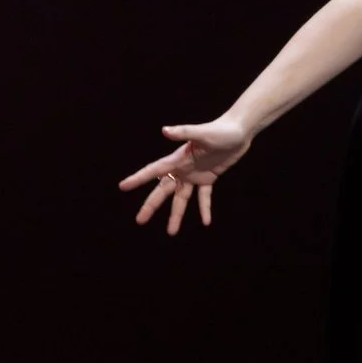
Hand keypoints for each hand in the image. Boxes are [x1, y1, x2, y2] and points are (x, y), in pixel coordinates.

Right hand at [118, 118, 253, 234]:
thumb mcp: (203, 132)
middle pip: (163, 190)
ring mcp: (195, 175)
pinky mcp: (209, 178)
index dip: (138, 178)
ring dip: (176, 215)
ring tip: (171, 232)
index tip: (123, 187)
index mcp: (177, 159)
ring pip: (181, 198)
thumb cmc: (220, 130)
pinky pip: (204, 197)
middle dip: (151, 205)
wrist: (238, 131)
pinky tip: (206, 222)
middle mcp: (182, 169)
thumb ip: (184, 132)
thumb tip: (165, 130)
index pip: (154, 170)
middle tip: (140, 221)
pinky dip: (204, 209)